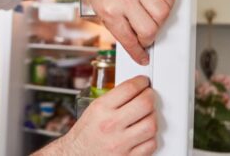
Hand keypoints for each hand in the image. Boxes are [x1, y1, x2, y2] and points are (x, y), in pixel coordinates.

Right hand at [32, 76, 156, 155]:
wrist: (77, 155)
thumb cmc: (84, 133)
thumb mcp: (93, 109)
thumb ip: (113, 99)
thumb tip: (133, 89)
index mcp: (101, 109)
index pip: (129, 88)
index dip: (141, 82)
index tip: (143, 82)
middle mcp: (111, 124)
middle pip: (144, 104)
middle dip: (150, 96)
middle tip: (149, 95)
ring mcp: (120, 142)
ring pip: (151, 124)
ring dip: (152, 117)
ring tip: (147, 114)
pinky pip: (150, 144)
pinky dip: (150, 137)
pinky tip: (144, 133)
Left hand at [66, 0, 175, 64]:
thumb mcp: (102, 15)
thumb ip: (119, 30)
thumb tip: (136, 46)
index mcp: (110, 11)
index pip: (129, 39)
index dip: (138, 52)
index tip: (143, 57)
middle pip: (149, 29)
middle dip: (149, 39)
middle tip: (145, 37)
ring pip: (162, 13)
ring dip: (159, 23)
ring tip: (151, 22)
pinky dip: (168, 3)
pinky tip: (159, 6)